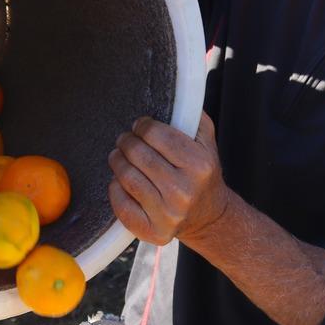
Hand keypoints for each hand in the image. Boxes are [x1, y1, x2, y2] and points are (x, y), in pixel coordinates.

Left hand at [108, 112, 228, 246]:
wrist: (208, 217)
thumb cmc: (202, 174)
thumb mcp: (206, 143)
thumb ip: (192, 117)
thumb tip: (174, 93)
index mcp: (199, 165)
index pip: (155, 134)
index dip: (142, 126)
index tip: (140, 126)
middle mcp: (184, 191)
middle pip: (137, 154)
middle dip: (126, 142)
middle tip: (125, 140)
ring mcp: (167, 214)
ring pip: (126, 177)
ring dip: (117, 161)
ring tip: (119, 156)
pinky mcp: (153, 231)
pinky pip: (121, 203)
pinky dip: (115, 188)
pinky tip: (121, 181)